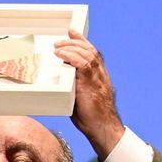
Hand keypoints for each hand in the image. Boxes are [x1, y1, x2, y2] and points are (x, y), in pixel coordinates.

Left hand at [54, 29, 124, 160]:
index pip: (93, 53)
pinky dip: (72, 57)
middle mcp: (101, 75)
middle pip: (90, 50)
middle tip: (60, 40)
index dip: (82, 41)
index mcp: (100, 77)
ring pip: (87, 54)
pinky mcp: (91, 85)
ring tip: (57, 47)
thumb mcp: (82, 100)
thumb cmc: (92, 119)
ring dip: (71, 47)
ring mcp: (97, 79)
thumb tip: (61, 85)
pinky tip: (62, 55)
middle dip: (75, 41)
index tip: (72, 32)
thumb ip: (75, 88)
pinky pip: (83, 65)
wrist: (103, 129)